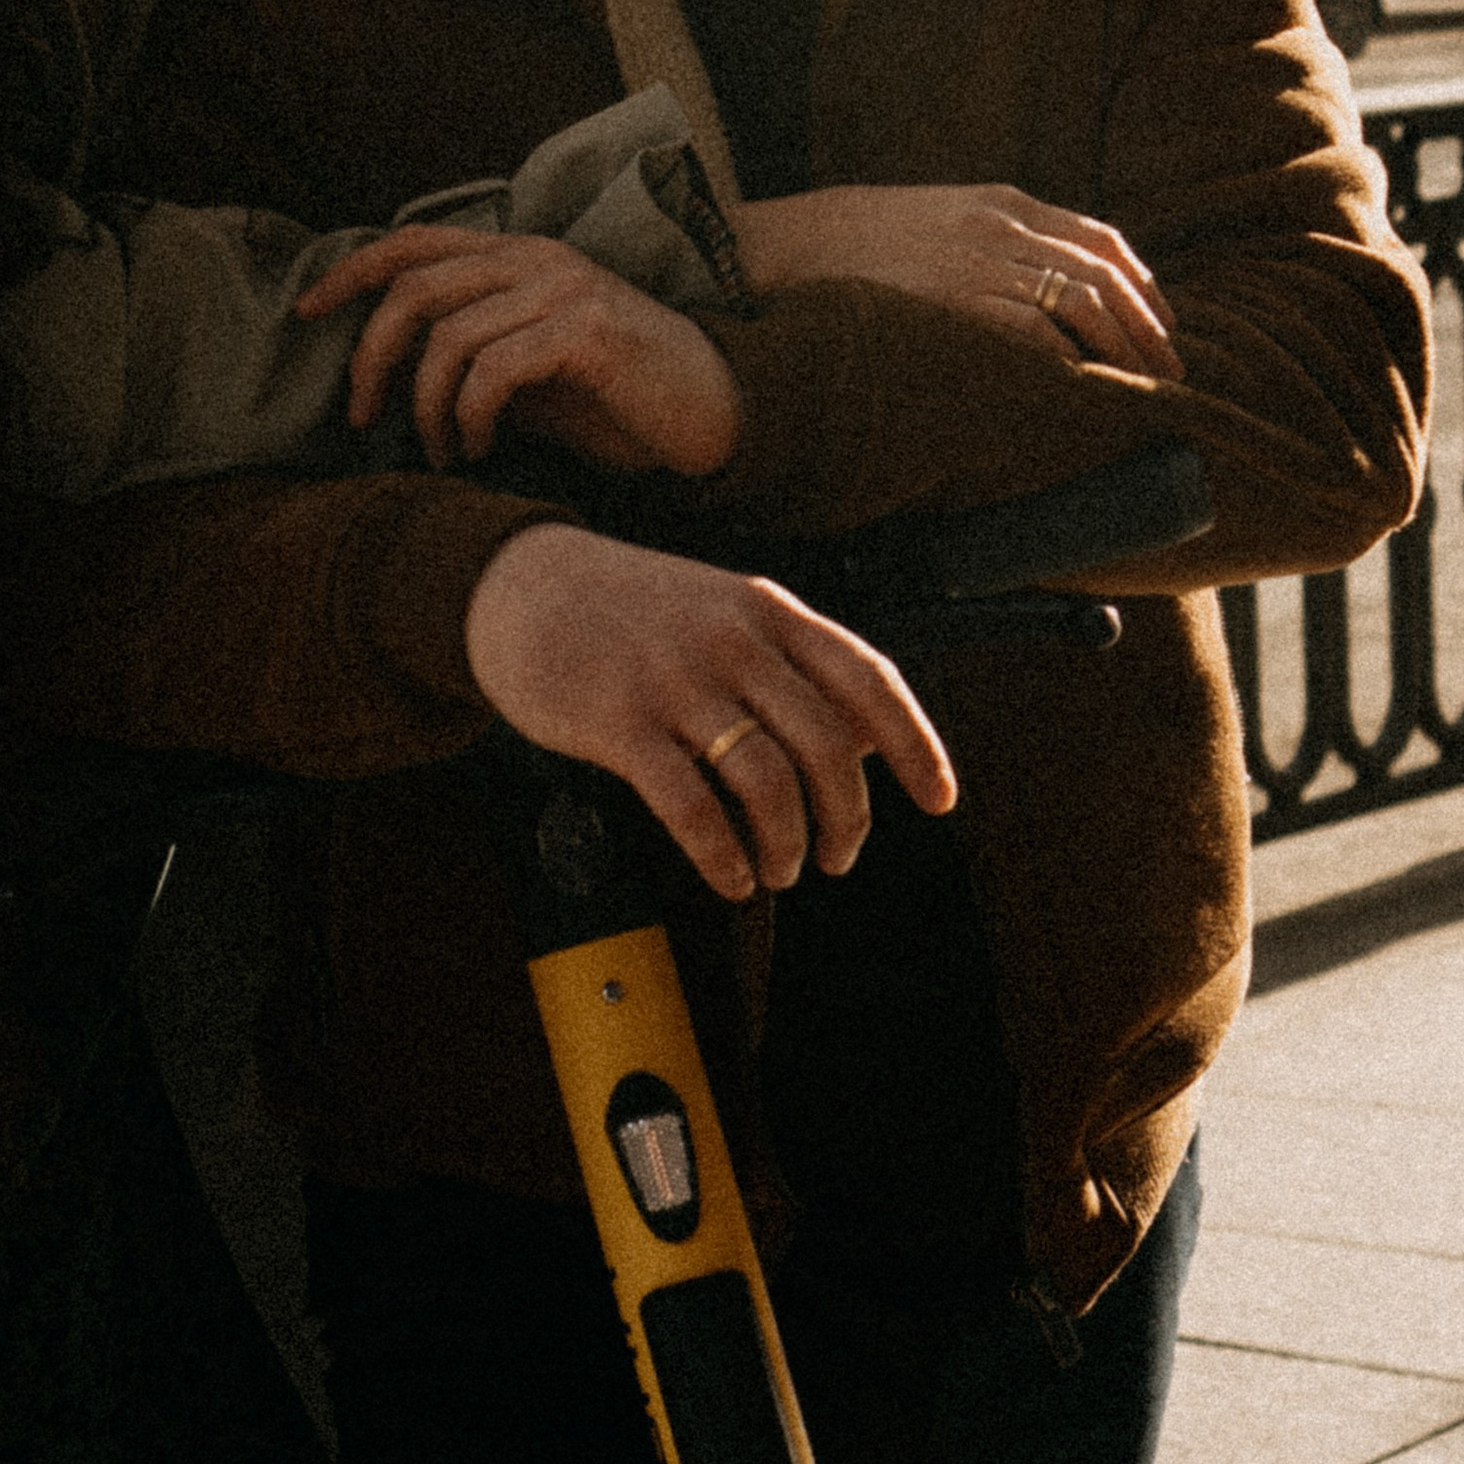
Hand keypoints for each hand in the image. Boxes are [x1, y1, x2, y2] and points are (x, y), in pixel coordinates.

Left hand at [296, 228, 743, 472]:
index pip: (414, 243)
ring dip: (426, 408)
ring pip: (448, 337)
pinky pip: (493, 371)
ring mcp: (564, 290)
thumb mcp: (529, 366)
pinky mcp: (587, 333)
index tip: (306, 314)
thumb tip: (389, 372)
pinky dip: (471, 415)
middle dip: (373, 358)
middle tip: (365, 417)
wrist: (712, 412)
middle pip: (414, 290)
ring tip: (444, 451)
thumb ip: (471, 351)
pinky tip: (482, 446)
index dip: (351, 273)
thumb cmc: (615, 396)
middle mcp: (537, 259)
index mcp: (517, 255)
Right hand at [463, 523, 956, 898]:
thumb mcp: (724, 613)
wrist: (522, 585)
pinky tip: (731, 877)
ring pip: (766, 782)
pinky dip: (724, 857)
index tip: (941, 800)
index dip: (916, 744)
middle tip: (837, 857)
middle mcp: (732, 640)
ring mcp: (675, 679)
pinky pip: (691, 806)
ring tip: (780, 870)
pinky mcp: (619, 722)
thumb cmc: (636, 613)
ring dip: (788, 845)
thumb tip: (869, 748)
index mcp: (768, 610)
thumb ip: (792, 667)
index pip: (869, 678)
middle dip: (847, 818)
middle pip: (826, 746)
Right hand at [728, 183, 1182, 381]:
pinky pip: (1041, 333)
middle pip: (1107, 277)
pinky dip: (1075, 362)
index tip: (1160, 325)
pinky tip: (1089, 391)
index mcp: (998, 203)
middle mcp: (1002, 227)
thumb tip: (1025, 286)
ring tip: (1143, 393)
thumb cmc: (844, 245)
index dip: (1143, 287)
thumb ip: (981, 242)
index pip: (1100, 240)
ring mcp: (982, 264)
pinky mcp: (959, 303)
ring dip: (1126, 353)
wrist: (775, 250)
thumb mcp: (927, 220)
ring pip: (1087, 306)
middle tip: (1170, 374)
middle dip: (1149, 330)